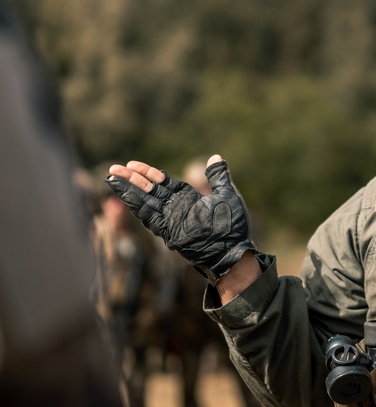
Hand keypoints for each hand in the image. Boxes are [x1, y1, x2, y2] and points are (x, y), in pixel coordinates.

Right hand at [106, 155, 254, 277]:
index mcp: (187, 198)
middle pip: (149, 190)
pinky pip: (149, 216)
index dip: (148, 173)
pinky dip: (137, 206)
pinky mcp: (168, 231)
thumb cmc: (232, 225)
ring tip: (111, 178)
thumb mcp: (227, 195)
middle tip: (113, 168)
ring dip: (128, 190)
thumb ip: (218, 177)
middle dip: (132, 179)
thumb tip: (216, 157)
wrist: (233, 249)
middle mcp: (175, 208)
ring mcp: (170, 219)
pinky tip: (124, 196)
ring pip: (145, 201)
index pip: (163, 182)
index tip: (133, 164)